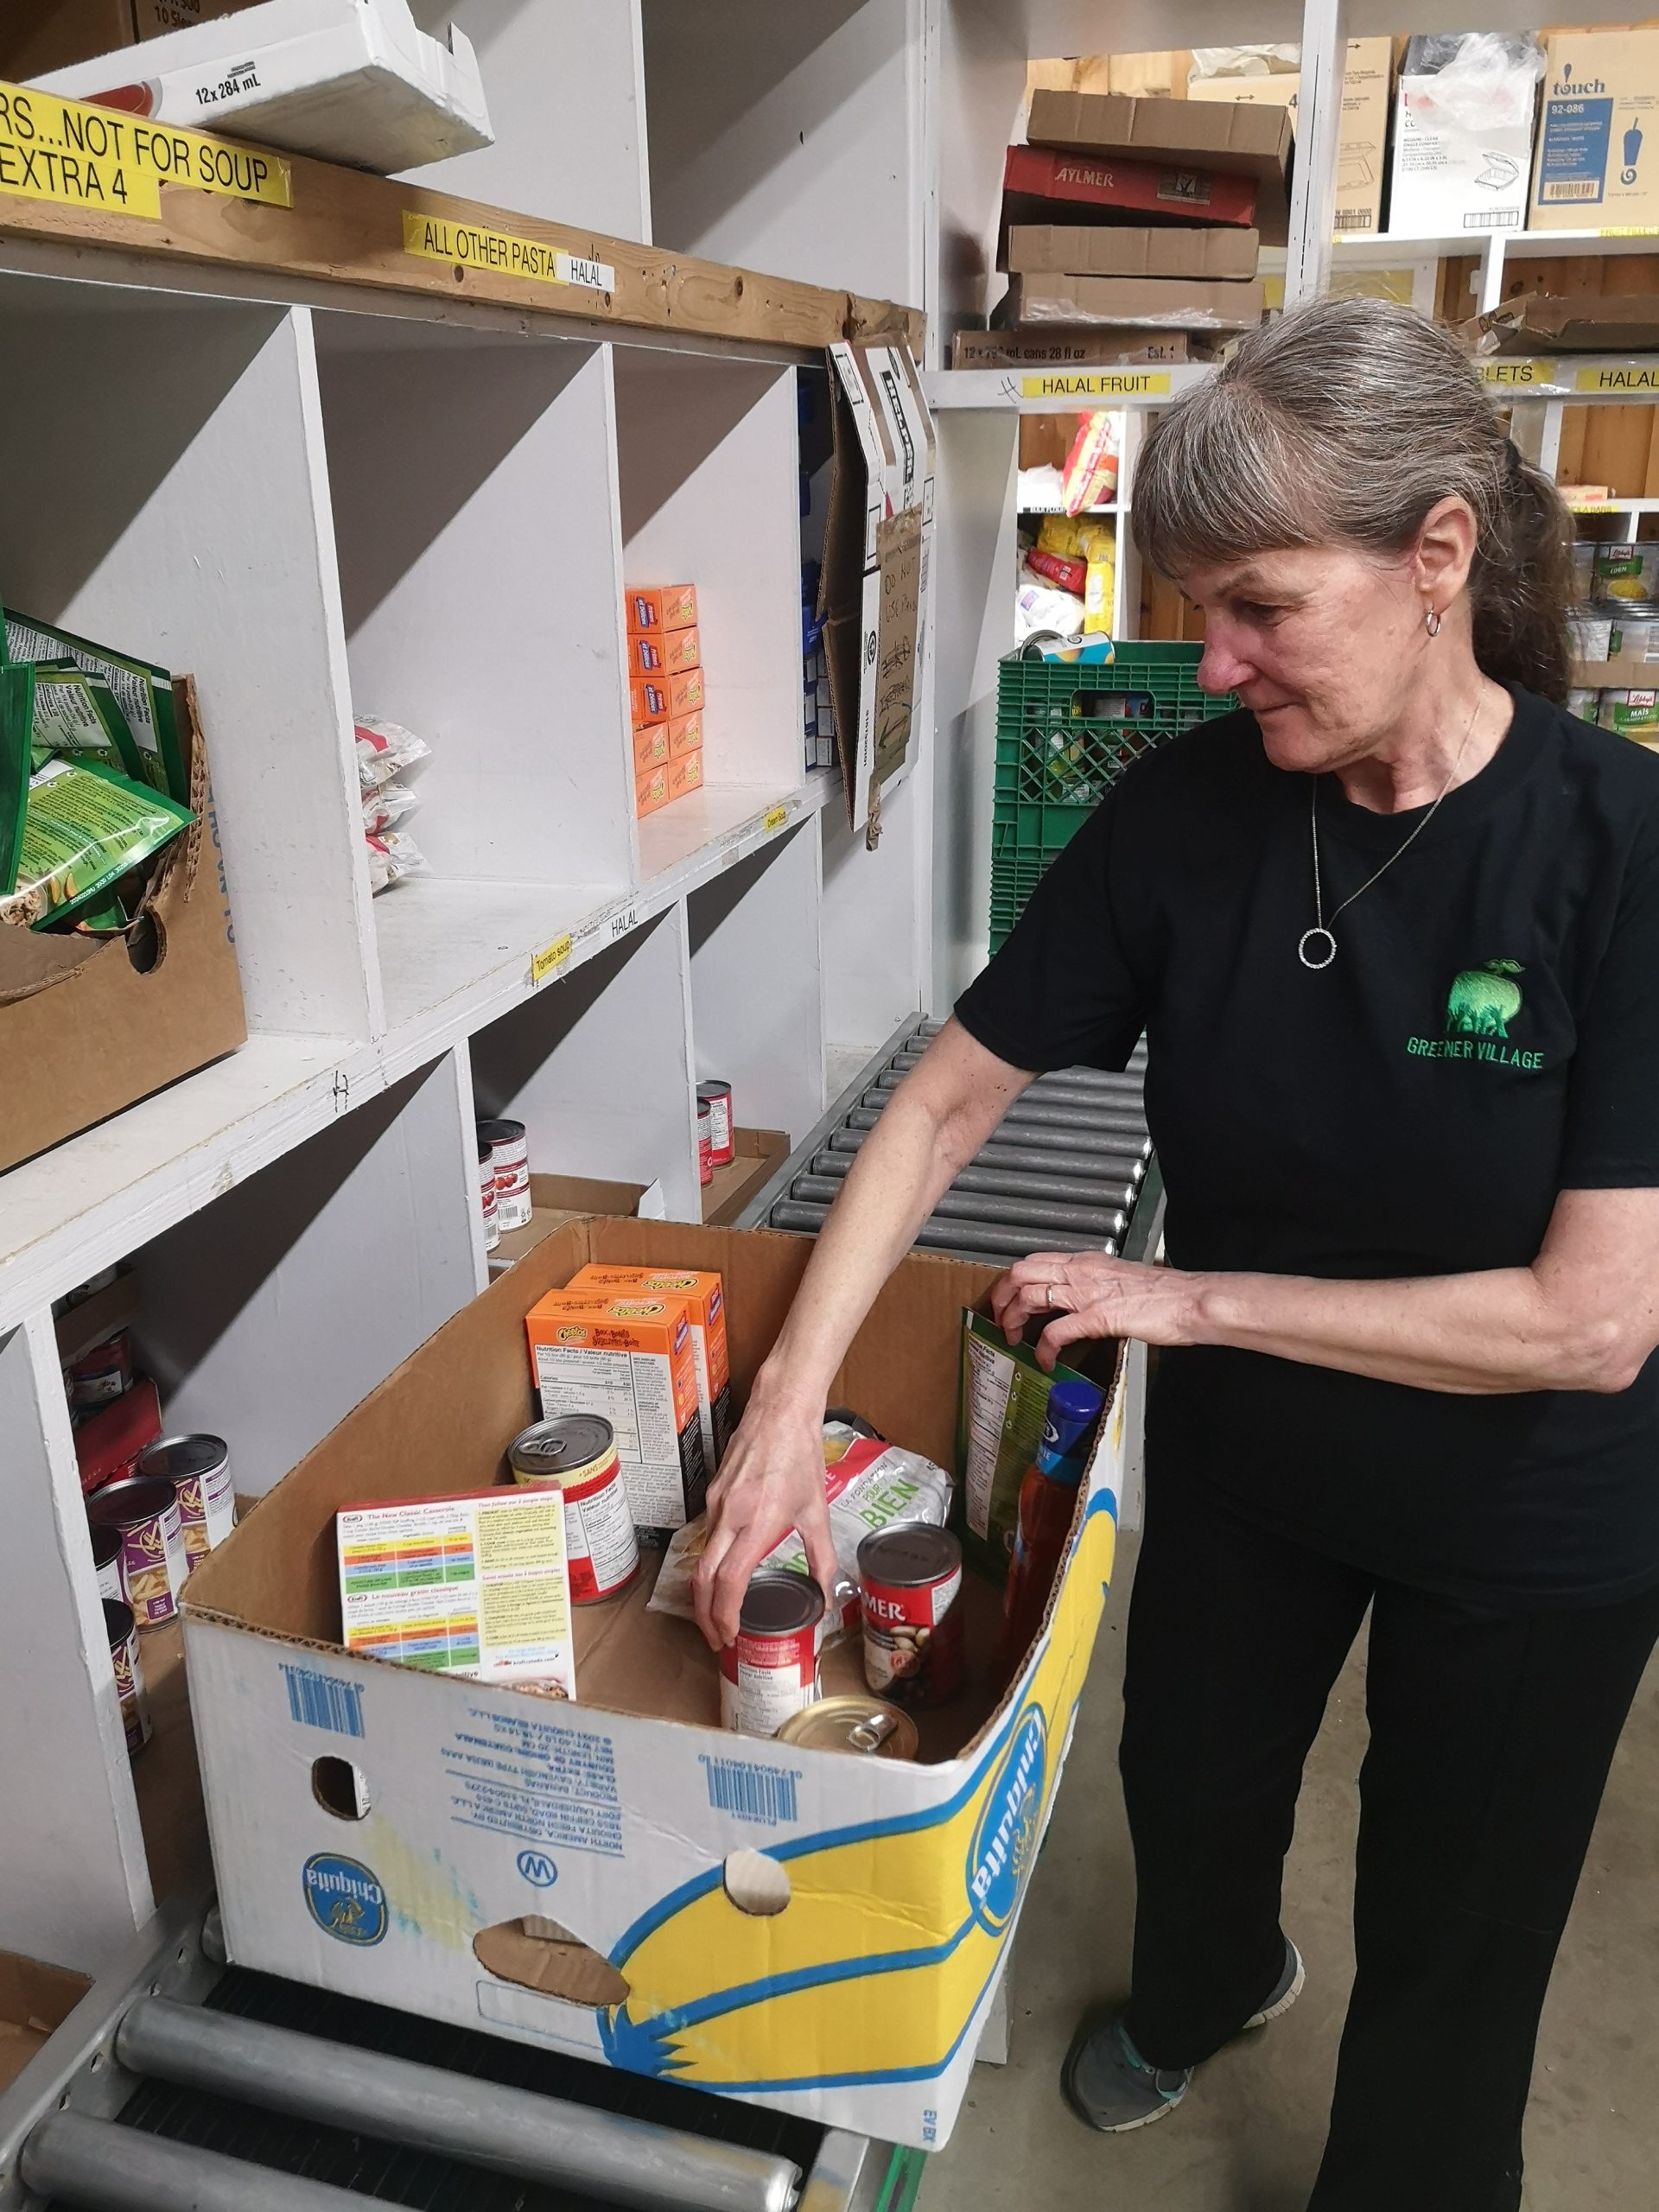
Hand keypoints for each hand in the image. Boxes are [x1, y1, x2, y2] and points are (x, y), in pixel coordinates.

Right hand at [692, 1385, 838, 1650]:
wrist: (780, 1410)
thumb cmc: (801, 1456)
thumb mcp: (816, 1511)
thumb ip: (821, 1557)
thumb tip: (825, 1595)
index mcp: (757, 1523)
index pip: (729, 1581)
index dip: (724, 1614)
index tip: (729, 1636)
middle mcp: (729, 1516)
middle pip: (702, 1578)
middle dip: (705, 1615)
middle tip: (717, 1638)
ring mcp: (716, 1503)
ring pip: (700, 1558)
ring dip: (705, 1592)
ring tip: (719, 1612)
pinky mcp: (712, 1492)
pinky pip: (705, 1535)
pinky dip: (709, 1562)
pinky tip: (723, 1571)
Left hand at [991, 1250, 1200, 1371]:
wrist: (1191, 1300)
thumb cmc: (1166, 1294)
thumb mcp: (1121, 1281)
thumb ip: (1096, 1286)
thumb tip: (1082, 1301)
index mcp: (1086, 1261)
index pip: (1035, 1261)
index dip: (1012, 1281)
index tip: (1007, 1300)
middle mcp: (1081, 1271)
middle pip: (1021, 1272)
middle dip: (1001, 1297)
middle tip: (999, 1319)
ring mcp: (1087, 1292)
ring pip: (1030, 1295)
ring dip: (1013, 1319)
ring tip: (1013, 1339)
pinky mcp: (1097, 1316)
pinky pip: (1055, 1331)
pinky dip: (1043, 1349)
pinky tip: (1045, 1361)